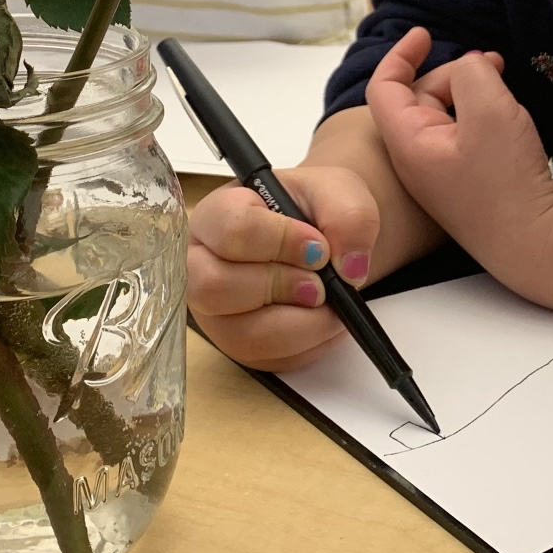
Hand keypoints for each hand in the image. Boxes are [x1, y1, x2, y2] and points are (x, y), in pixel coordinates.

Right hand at [187, 167, 380, 369]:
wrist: (323, 238)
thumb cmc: (315, 210)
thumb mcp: (340, 193)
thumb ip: (350, 217)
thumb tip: (349, 268)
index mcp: (217, 214)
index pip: (231, 230)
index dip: (281, 242)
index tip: (319, 248)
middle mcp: (202, 264)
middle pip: (214, 287)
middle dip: (279, 287)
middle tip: (320, 284)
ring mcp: (216, 311)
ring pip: (241, 334)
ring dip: (299, 325)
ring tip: (330, 304)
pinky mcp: (238, 344)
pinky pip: (267, 359)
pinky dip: (307, 344)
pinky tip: (326, 320)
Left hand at [365, 28, 552, 281]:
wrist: (534, 243)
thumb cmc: (505, 180)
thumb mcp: (490, 109)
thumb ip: (473, 73)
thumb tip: (471, 66)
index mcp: (408, 141)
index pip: (385, 87)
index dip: (401, 54)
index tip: (426, 33)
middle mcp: (416, 160)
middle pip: (420, 97)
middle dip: (453, 72)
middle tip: (495, 64)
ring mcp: (440, 175)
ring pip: (445, 116)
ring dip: (469, 93)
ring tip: (505, 85)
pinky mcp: (464, 186)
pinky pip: (462, 137)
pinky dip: (478, 116)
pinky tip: (508, 118)